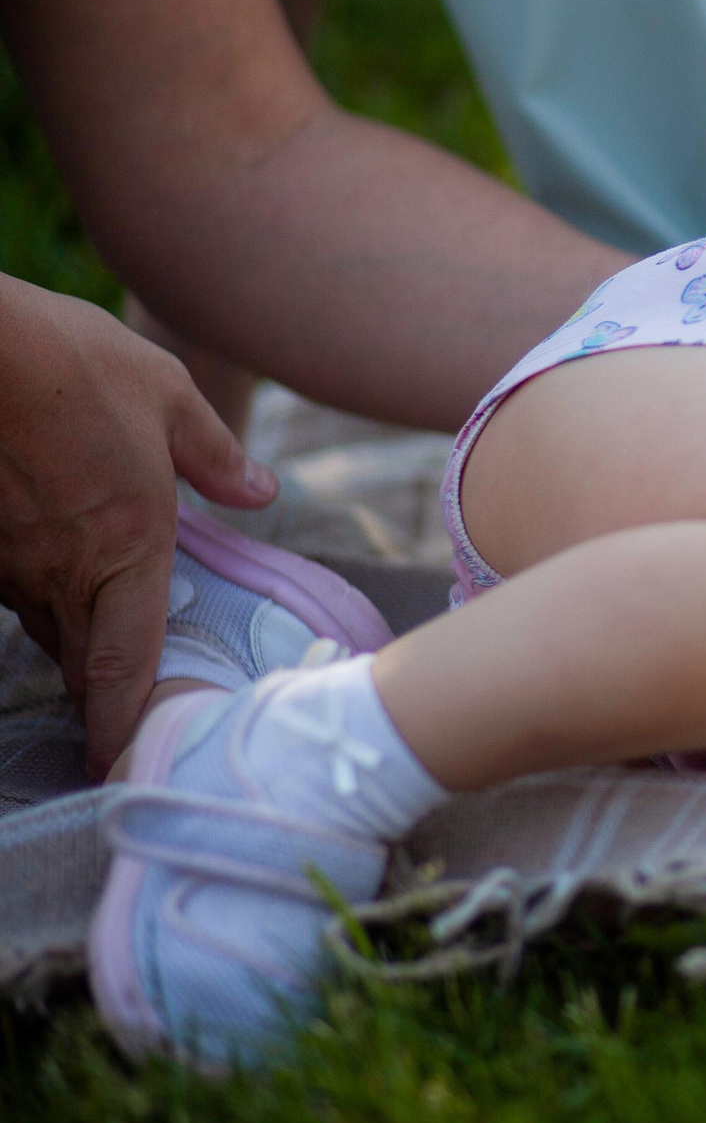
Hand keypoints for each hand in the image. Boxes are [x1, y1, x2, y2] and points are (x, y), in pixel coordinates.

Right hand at [0, 277, 274, 774]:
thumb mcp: (170, 397)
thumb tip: (263, 493)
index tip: (122, 758)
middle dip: (97, 690)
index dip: (126, 716)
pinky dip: (30, 594)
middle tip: (116, 718)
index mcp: (129, 543)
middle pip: (79, 655)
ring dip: (66, 641)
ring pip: (40, 623)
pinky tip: (44, 576)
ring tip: (90, 653)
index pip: (127, 657)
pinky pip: (5, 586)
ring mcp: (8, 558)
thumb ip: (216, 456)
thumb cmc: (77, 364)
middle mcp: (64, 566)